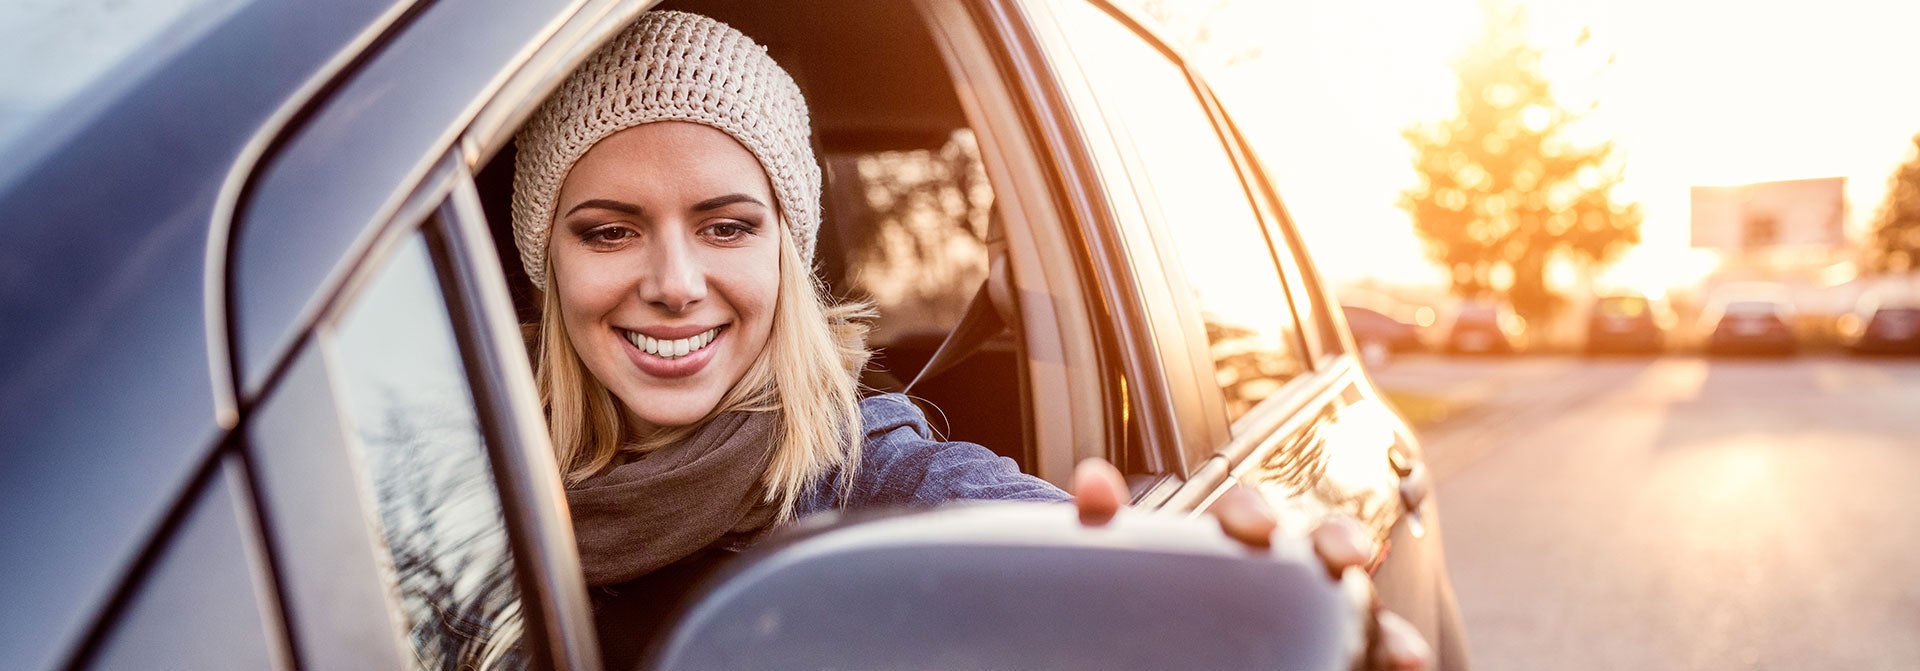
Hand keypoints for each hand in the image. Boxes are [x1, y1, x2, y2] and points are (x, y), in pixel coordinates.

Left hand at [1071, 458, 1430, 670]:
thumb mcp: (1127, 565)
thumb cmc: (1159, 591)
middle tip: (1347, 557)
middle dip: (1340, 542)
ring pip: (1359, 606)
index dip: (1254, 512)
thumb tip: (1094, 483)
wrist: (1166, 639)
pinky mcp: (1333, 644)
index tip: (1255, 529)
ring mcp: (1318, 608)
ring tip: (1403, 650)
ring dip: (1387, 622)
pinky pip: (1374, 649)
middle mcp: (1288, 566)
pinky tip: (1407, 670)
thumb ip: (1108, 532)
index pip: (1245, 511)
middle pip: (1322, 541)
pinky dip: (1398, 656)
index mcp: (1231, 538)